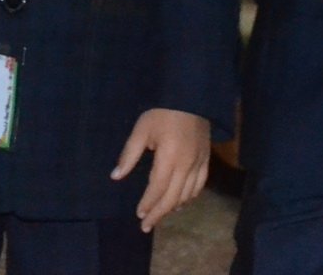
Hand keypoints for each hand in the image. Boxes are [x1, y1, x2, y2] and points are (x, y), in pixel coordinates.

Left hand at [111, 108, 209, 232]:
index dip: (148, 203)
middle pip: (173, 197)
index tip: (139, 214)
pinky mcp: (206, 159)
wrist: (191, 96)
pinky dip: (190, 198)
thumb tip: (115, 176)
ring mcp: (199, 163)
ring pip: (187, 194)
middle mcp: (187, 164)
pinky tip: (181, 203)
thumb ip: (129, 154)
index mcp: (170, 157)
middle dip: (159, 213)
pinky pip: (200, 185)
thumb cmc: (163, 112)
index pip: (158, 188)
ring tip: (160, 216)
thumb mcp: (141, 129)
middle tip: (146, 226)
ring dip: (173, 208)